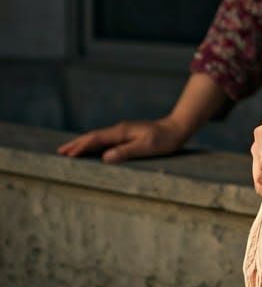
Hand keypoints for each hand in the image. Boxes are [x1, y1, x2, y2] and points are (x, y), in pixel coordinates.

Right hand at [57, 117, 187, 162]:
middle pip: (93, 136)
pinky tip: (91, 149)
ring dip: (83, 143)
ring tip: (69, 150)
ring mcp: (123, 131)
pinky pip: (105, 139)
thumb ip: (126, 152)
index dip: (81, 147)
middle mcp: (120, 129)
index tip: (67, 154)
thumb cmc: (164, 140)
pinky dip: (94, 144)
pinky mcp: (127, 135)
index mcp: (122, 132)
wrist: (176, 128)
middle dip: (77, 144)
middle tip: (60, 151)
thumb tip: (105, 158)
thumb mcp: (146, 147)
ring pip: (98, 137)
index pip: (96, 139)